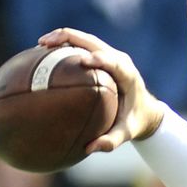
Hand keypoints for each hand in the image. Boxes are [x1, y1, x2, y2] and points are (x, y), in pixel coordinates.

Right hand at [37, 28, 164, 151]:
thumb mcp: (127, 134)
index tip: (83, 61)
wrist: (146, 110)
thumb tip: (89, 148)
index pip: (113, 62)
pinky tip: (44, 53)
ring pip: (85, 39)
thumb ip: (111, 141)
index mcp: (128, 75)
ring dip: (63, 38)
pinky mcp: (103, 56)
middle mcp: (119, 60)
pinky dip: (64, 46)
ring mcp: (111, 55)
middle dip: (69, 38)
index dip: (99, 58)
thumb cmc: (135, 122)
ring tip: (40, 44)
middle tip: (44, 44)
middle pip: (93, 42)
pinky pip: (82, 46)